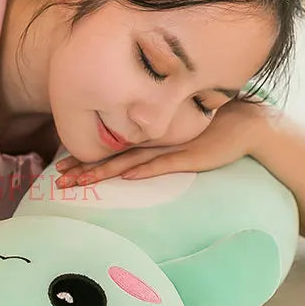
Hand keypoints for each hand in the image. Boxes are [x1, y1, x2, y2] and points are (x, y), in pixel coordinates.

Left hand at [55, 100, 275, 185]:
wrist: (246, 124)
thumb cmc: (210, 133)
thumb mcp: (177, 142)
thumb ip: (156, 152)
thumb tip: (131, 166)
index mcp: (148, 139)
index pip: (110, 151)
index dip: (85, 159)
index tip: (61, 168)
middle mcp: (153, 141)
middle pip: (112, 156)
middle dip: (83, 168)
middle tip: (58, 179)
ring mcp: (170, 148)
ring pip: (129, 161)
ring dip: (103, 172)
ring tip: (80, 182)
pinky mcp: (189, 156)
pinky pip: (163, 164)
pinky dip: (144, 170)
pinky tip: (126, 176)